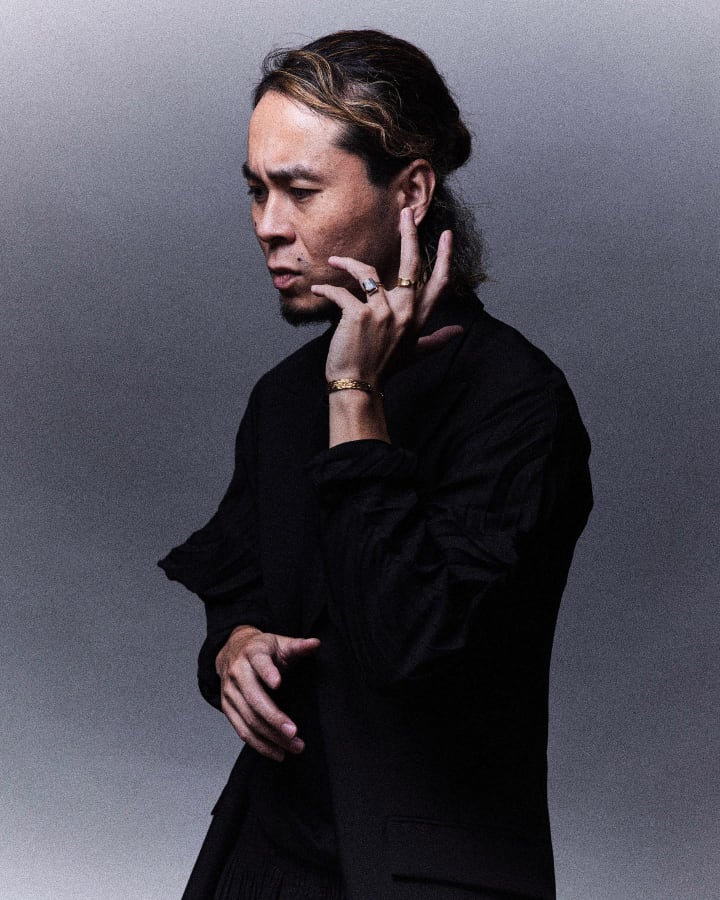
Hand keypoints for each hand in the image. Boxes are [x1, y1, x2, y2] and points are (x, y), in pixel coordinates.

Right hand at [215, 625, 319, 761]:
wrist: (233, 651)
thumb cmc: (262, 650)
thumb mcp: (280, 643)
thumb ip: (298, 646)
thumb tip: (315, 643)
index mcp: (252, 653)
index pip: (259, 662)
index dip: (268, 672)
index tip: (278, 683)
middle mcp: (237, 673)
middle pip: (254, 698)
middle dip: (274, 717)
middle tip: (294, 731)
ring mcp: (230, 693)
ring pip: (249, 719)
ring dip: (271, 736)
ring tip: (294, 746)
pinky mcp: (228, 709)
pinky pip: (242, 731)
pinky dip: (260, 744)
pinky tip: (278, 752)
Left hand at [311, 208, 461, 383]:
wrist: (358, 387)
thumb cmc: (383, 369)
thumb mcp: (415, 354)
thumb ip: (436, 340)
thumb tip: (459, 331)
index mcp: (417, 319)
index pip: (438, 283)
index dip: (444, 257)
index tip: (446, 236)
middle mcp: (404, 313)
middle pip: (412, 265)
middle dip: (410, 235)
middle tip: (406, 212)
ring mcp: (382, 312)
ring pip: (367, 271)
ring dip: (347, 262)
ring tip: (335, 259)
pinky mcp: (359, 315)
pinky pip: (341, 291)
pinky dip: (326, 289)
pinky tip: (317, 290)